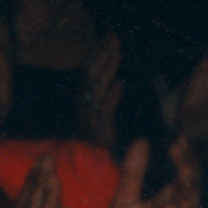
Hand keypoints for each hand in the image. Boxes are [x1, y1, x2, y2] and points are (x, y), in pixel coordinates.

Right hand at [75, 31, 125, 150]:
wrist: (91, 170)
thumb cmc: (99, 143)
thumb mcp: (104, 117)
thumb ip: (109, 98)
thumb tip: (118, 81)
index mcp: (87, 99)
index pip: (94, 72)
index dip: (101, 54)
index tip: (111, 38)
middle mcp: (86, 105)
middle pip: (94, 75)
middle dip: (103, 55)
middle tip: (115, 37)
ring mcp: (91, 116)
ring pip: (98, 88)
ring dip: (107, 69)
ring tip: (117, 52)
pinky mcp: (99, 130)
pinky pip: (105, 110)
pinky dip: (112, 96)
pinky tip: (120, 83)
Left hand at [101, 135, 201, 207]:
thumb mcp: (124, 201)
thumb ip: (134, 173)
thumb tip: (143, 140)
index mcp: (165, 203)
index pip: (180, 176)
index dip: (182, 158)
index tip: (178, 139)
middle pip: (189, 188)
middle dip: (188, 168)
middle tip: (181, 148)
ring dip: (190, 191)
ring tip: (185, 171)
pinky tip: (184, 204)